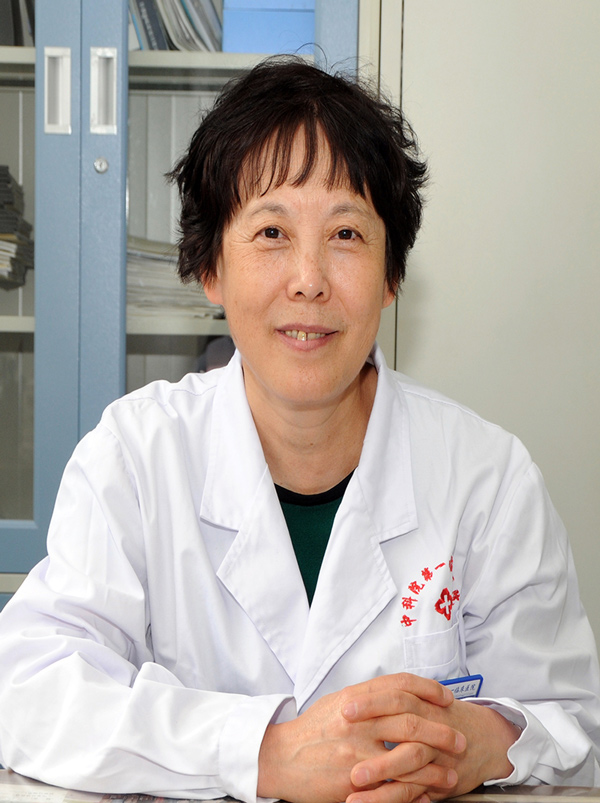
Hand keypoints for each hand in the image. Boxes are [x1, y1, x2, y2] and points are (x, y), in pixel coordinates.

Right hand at [257, 673, 463, 802]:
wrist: (279, 759)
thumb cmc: (311, 731)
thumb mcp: (337, 703)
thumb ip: (368, 697)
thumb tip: (401, 692)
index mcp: (354, 698)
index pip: (400, 685)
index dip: (428, 689)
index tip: (446, 699)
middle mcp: (357, 721)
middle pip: (411, 720)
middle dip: (441, 731)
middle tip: (459, 739)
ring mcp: (356, 752)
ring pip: (408, 756)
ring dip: (436, 766)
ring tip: (451, 773)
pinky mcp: (354, 782)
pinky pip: (393, 787)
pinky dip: (415, 791)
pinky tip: (428, 793)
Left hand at [345, 687, 521, 802]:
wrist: (487, 740)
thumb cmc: (446, 717)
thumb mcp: (423, 700)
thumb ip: (392, 698)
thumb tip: (350, 700)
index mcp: (422, 703)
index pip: (395, 695)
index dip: (370, 701)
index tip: (344, 707)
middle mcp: (431, 727)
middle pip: (402, 723)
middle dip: (372, 729)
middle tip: (343, 732)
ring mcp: (434, 755)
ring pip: (408, 759)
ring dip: (380, 770)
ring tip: (353, 779)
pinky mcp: (435, 781)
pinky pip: (412, 790)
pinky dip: (387, 798)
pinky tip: (365, 802)